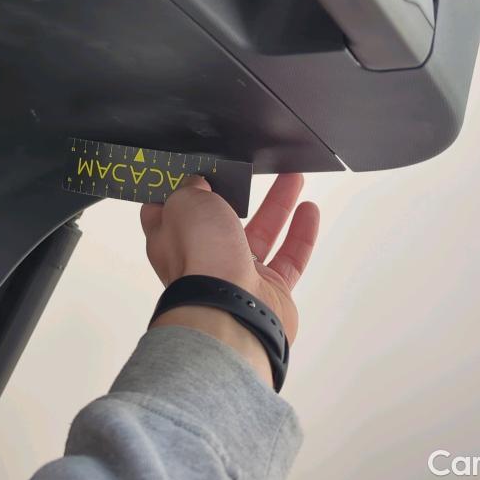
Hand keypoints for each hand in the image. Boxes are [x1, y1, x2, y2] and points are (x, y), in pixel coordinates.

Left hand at [140, 174, 319, 387]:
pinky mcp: (269, 292)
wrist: (232, 312)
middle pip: (221, 218)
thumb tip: (198, 183)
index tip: (194, 167)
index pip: (169, 210)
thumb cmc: (201, 261)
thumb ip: (191, 189)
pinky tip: (310, 210)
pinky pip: (289, 258)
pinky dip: (301, 234)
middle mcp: (202, 259)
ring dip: (278, 205)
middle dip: (236, 191)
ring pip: (261, 233)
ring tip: (294, 178)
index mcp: (171, 240)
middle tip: (249, 169)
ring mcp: (236, 276)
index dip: (180, 187)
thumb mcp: (184, 203)